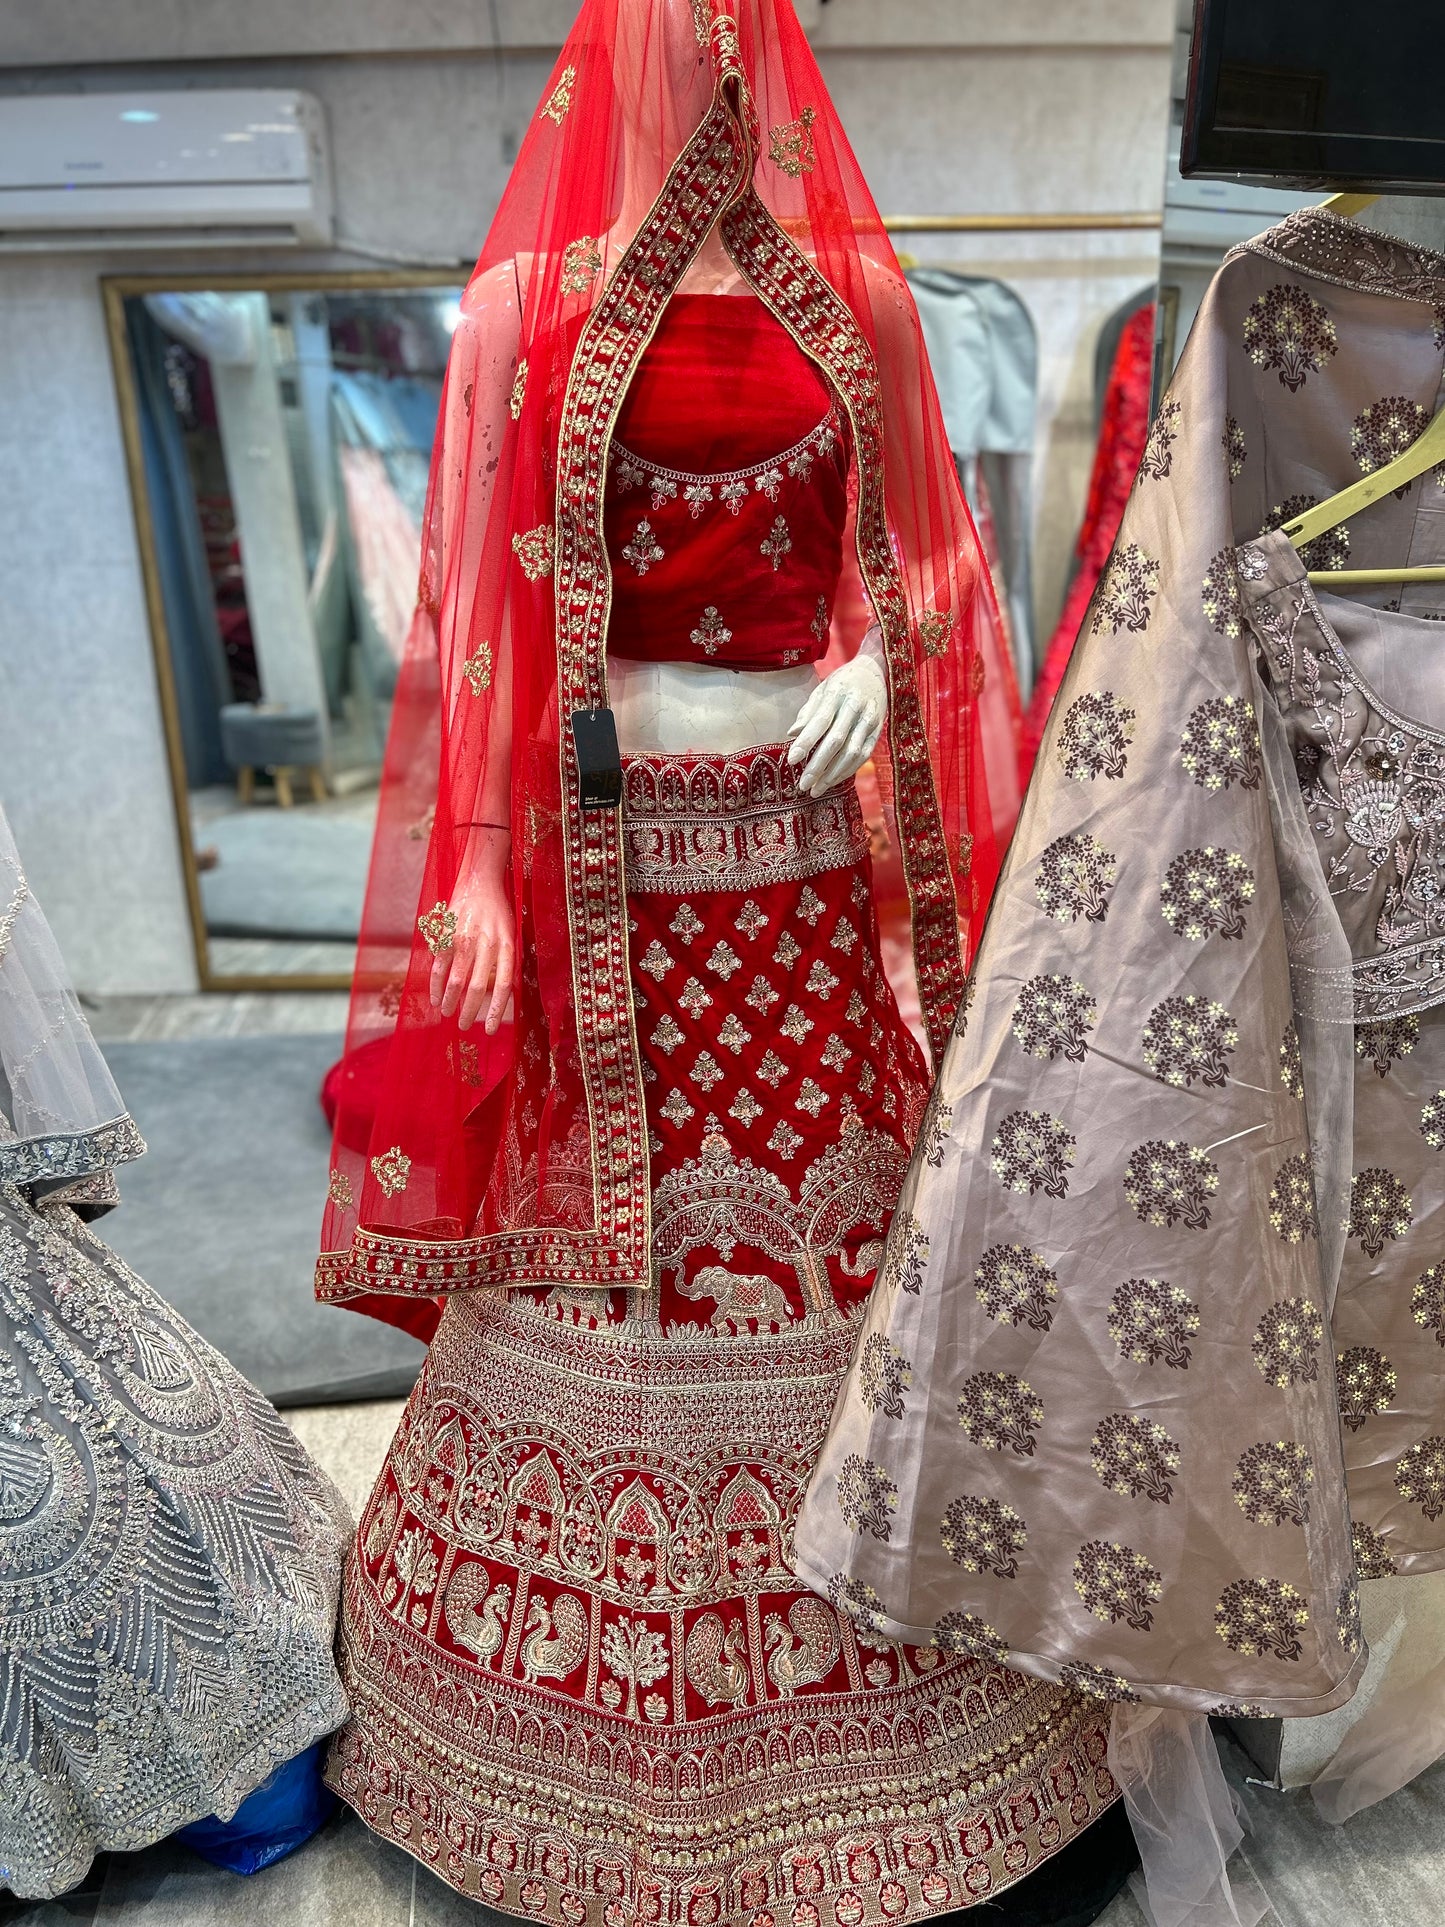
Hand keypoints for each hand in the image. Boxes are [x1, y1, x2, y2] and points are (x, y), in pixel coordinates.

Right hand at [428, 828, 515, 1033]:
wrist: (480, 879)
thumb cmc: (499, 912)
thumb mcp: (512, 934)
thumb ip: (507, 962)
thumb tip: (503, 997)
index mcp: (508, 946)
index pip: (504, 986)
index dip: (496, 1011)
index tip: (489, 1030)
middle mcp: (487, 944)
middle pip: (478, 987)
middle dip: (469, 1011)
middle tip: (463, 1026)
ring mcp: (464, 939)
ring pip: (455, 980)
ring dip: (450, 1002)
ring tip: (447, 1014)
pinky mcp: (446, 934)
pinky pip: (439, 966)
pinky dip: (435, 985)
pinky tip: (434, 998)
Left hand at [786, 655, 887, 795]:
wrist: (876, 672)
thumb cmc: (841, 683)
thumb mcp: (822, 689)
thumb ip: (808, 712)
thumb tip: (791, 734)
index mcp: (837, 694)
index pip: (820, 721)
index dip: (806, 742)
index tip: (791, 760)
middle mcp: (855, 707)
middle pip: (836, 741)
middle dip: (818, 765)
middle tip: (803, 785)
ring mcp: (869, 720)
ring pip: (852, 752)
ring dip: (833, 774)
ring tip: (816, 789)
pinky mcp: (878, 731)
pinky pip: (863, 756)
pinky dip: (847, 771)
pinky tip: (833, 780)